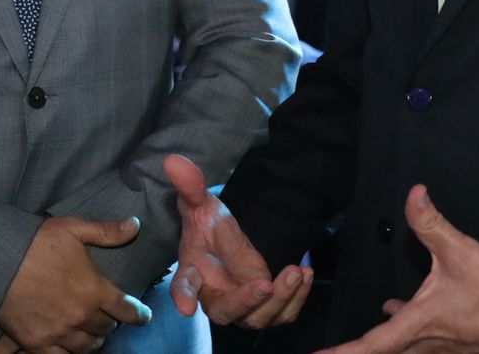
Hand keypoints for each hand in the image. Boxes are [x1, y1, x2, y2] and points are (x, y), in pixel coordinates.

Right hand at [0, 215, 150, 353]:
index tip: (143, 316)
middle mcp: (80, 316)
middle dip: (110, 322)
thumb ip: (106, 231)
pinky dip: (70, 352)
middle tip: (108, 317)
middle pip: (106, 329)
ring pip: (87, 346)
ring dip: (93, 340)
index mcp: (94, 290)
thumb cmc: (35, 243)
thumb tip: (135, 224)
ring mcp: (59, 332)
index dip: (139, 314)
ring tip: (92, 334)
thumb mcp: (73, 229)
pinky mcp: (36, 343)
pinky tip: (71, 347)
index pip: (127, 309)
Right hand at [163, 154, 312, 327]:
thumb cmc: (211, 226)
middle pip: (226, 311)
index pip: (184, 285)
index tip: (186, 308)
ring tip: (296, 273)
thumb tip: (174, 161)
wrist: (233, 239)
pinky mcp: (266, 307)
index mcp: (194, 272)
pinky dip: (297, 298)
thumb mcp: (203, 203)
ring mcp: (243, 305)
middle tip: (264, 284)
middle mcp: (216, 295)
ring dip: (279, 300)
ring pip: (258, 317)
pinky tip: (304, 272)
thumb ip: (191, 186)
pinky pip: (283, 313)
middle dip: (245, 301)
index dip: (183, 296)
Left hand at [316, 185, 478, 353]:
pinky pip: (417, 342)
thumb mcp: (462, 252)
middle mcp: (426, 344)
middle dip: (357, 353)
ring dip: (379, 343)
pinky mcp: (454, 345)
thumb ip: (433, 224)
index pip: (372, 344)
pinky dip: (400, 331)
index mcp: (419, 324)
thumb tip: (414, 194)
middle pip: (383, 353)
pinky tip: (395, 310)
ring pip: (401, 349)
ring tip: (358, 340)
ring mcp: (441, 349)